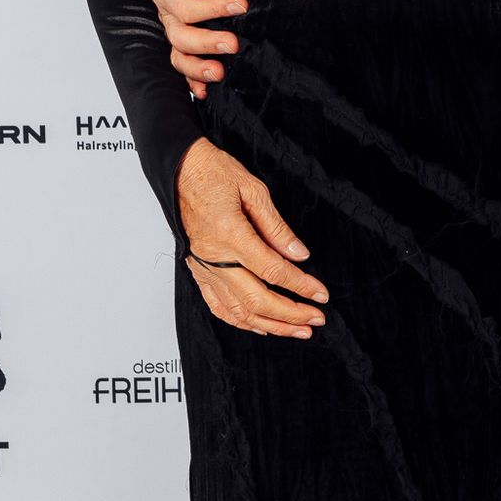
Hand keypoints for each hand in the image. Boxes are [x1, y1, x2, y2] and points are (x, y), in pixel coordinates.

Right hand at [153, 0, 247, 90]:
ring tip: (220, 73)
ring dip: (197, 67)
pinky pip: (186, 64)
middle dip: (206, 42)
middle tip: (234, 43)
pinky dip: (194, 79)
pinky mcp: (194, 40)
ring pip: (179, 54)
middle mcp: (169, 10)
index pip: (181, 6)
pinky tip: (205, 91)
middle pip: (178, 34)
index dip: (209, 9)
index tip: (241, 4)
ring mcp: (180, 27)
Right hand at [176, 138, 327, 338]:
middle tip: (316, 319)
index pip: (273, 270)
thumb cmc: (213, 173)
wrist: (179, 170)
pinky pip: (218, 306)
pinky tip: (260, 327)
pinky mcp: (197, 270)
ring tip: (297, 329)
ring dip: (270, 325)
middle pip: (257, 300)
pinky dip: (240, 322)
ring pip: (238, 311)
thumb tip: (299, 253)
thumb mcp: (253, 190)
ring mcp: (204, 267)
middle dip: (290, 315)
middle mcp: (214, 257)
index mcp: (230, 234)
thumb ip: (276, 227)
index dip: (300, 286)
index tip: (320, 295)